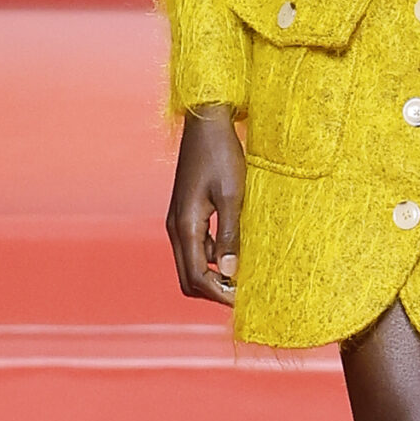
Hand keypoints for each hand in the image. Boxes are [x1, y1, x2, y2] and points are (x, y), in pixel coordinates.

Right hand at [167, 105, 245, 305]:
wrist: (207, 122)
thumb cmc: (222, 154)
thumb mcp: (232, 195)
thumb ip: (229, 235)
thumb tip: (230, 271)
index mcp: (185, 226)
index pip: (196, 277)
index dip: (219, 294)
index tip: (243, 298)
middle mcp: (176, 227)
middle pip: (188, 278)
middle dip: (213, 291)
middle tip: (242, 292)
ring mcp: (179, 220)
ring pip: (190, 264)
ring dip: (212, 275)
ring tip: (242, 275)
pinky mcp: (186, 213)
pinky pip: (194, 247)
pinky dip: (211, 259)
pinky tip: (234, 252)